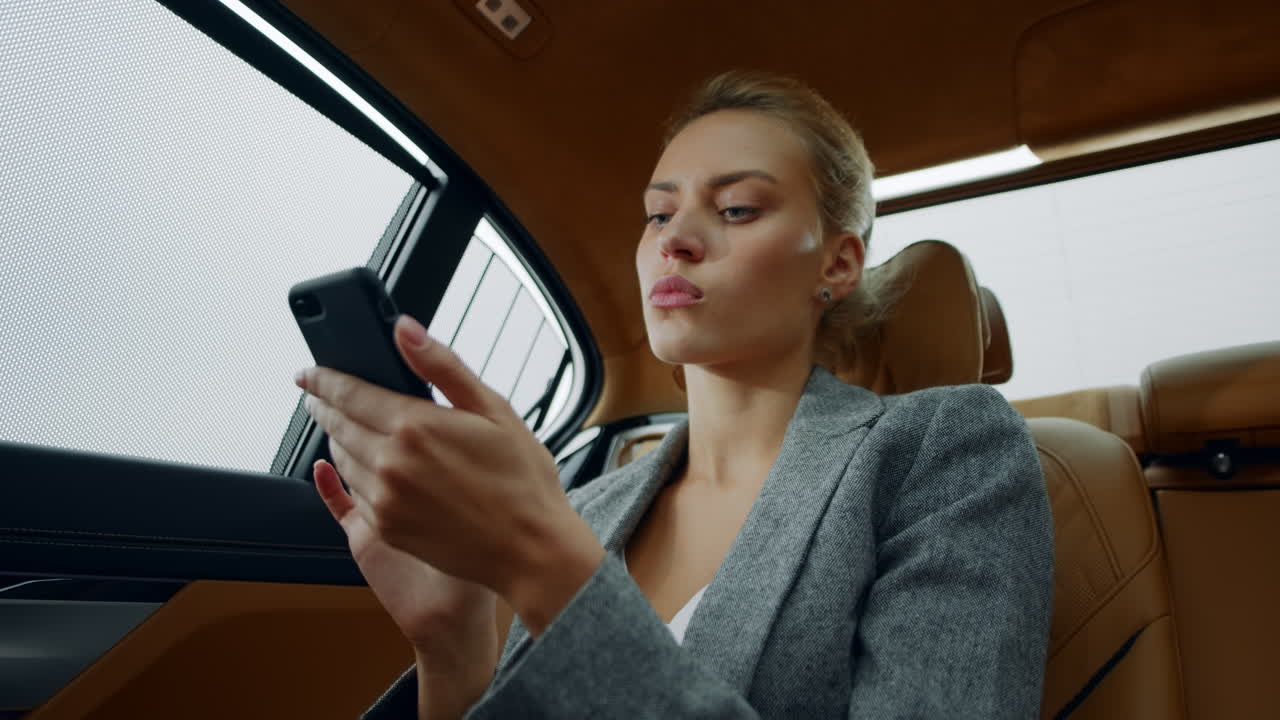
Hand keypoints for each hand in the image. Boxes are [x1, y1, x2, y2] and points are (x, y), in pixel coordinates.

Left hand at [297, 315, 603, 635]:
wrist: (529, 551)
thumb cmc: (522, 481)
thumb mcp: (493, 410)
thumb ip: (442, 366)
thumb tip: (404, 329)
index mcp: (416, 427)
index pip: (349, 393)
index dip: (323, 380)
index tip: (308, 373)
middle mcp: (391, 464)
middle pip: (338, 425)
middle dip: (324, 406)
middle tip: (317, 396)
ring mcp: (385, 500)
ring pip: (341, 459)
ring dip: (335, 438)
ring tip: (340, 426)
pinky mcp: (386, 529)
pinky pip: (353, 492)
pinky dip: (349, 472)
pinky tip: (362, 464)